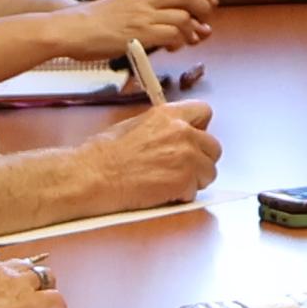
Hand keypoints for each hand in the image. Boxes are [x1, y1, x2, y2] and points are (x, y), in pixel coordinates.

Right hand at [57, 99, 222, 212]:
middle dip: (200, 158)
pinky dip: (183, 195)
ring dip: (194, 179)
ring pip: (209, 171)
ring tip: (169, 182)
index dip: (199, 129)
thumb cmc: (103, 155)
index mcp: (168, 115)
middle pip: (213, 147)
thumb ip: (162, 128)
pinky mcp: (184, 181)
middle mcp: (182, 132)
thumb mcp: (134, 125)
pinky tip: (163, 192)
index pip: (204, 112)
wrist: (93, 176)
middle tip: (180, 168)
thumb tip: (171, 135)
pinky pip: (196, 191)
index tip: (193, 139)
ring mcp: (186, 157)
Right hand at [67, 0, 222, 57]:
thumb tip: (168, 20)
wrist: (69, 29)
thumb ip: (145, 11)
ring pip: (183, 17)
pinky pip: (171, 34)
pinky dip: (180, 41)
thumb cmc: (91, 23)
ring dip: (193, 30)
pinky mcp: (139, 34)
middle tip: (208, 19)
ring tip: (192, 38)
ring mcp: (142, 16)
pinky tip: (174, 47)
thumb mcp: (120, 7)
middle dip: (204, 5)